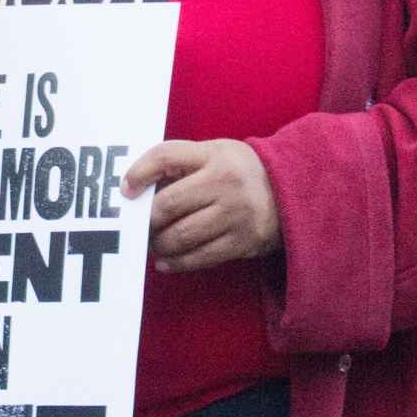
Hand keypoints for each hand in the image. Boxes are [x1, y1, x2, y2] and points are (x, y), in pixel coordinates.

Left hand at [123, 138, 281, 274]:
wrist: (291, 190)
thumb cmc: (239, 171)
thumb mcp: (215, 154)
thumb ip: (181, 165)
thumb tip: (137, 189)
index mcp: (214, 155)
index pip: (166, 156)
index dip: (139, 172)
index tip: (125, 189)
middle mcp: (225, 182)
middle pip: (168, 203)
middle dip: (147, 220)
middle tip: (138, 226)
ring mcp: (235, 214)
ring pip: (181, 235)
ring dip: (159, 244)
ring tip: (153, 243)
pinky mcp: (243, 241)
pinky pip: (200, 257)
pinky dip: (176, 262)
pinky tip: (165, 261)